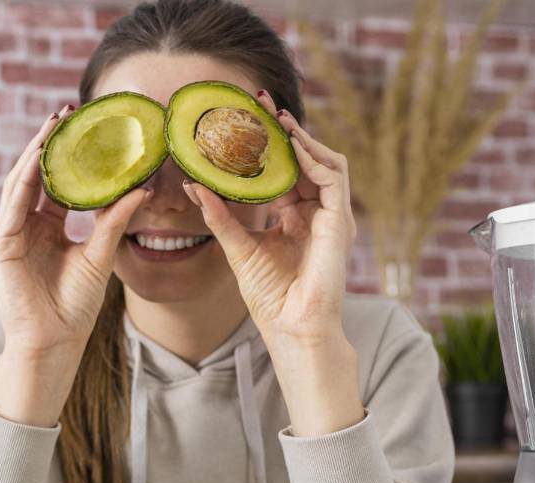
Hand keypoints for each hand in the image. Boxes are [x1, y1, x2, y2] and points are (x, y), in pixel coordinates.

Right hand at [0, 107, 150, 425]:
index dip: (71, 155)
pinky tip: (38, 157)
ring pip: (21, 183)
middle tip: (67, 112)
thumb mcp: (100, 255)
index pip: (58, 183)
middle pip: (37, 175)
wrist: (55, 341)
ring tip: (52, 125)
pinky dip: (25, 179)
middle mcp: (27, 226)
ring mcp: (11, 234)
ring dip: (35, 152)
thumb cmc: (75, 306)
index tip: (87, 127)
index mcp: (49, 228)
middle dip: (50, 143)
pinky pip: (13, 205)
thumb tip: (143, 190)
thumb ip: (115, 221)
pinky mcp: (1, 246)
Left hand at [180, 91, 356, 342]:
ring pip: (323, 161)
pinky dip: (312, 158)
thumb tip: (195, 187)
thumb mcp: (238, 248)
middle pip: (304, 160)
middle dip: (284, 130)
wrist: (293, 327)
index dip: (267, 145)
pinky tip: (289, 146)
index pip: (284, 171)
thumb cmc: (271, 297)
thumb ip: (221, 217)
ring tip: (275, 119)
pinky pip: (332, 177)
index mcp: (295, 218)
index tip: (245, 120)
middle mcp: (316, 213)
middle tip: (259, 103)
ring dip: (301, 137)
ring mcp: (331, 216)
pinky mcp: (339, 221)